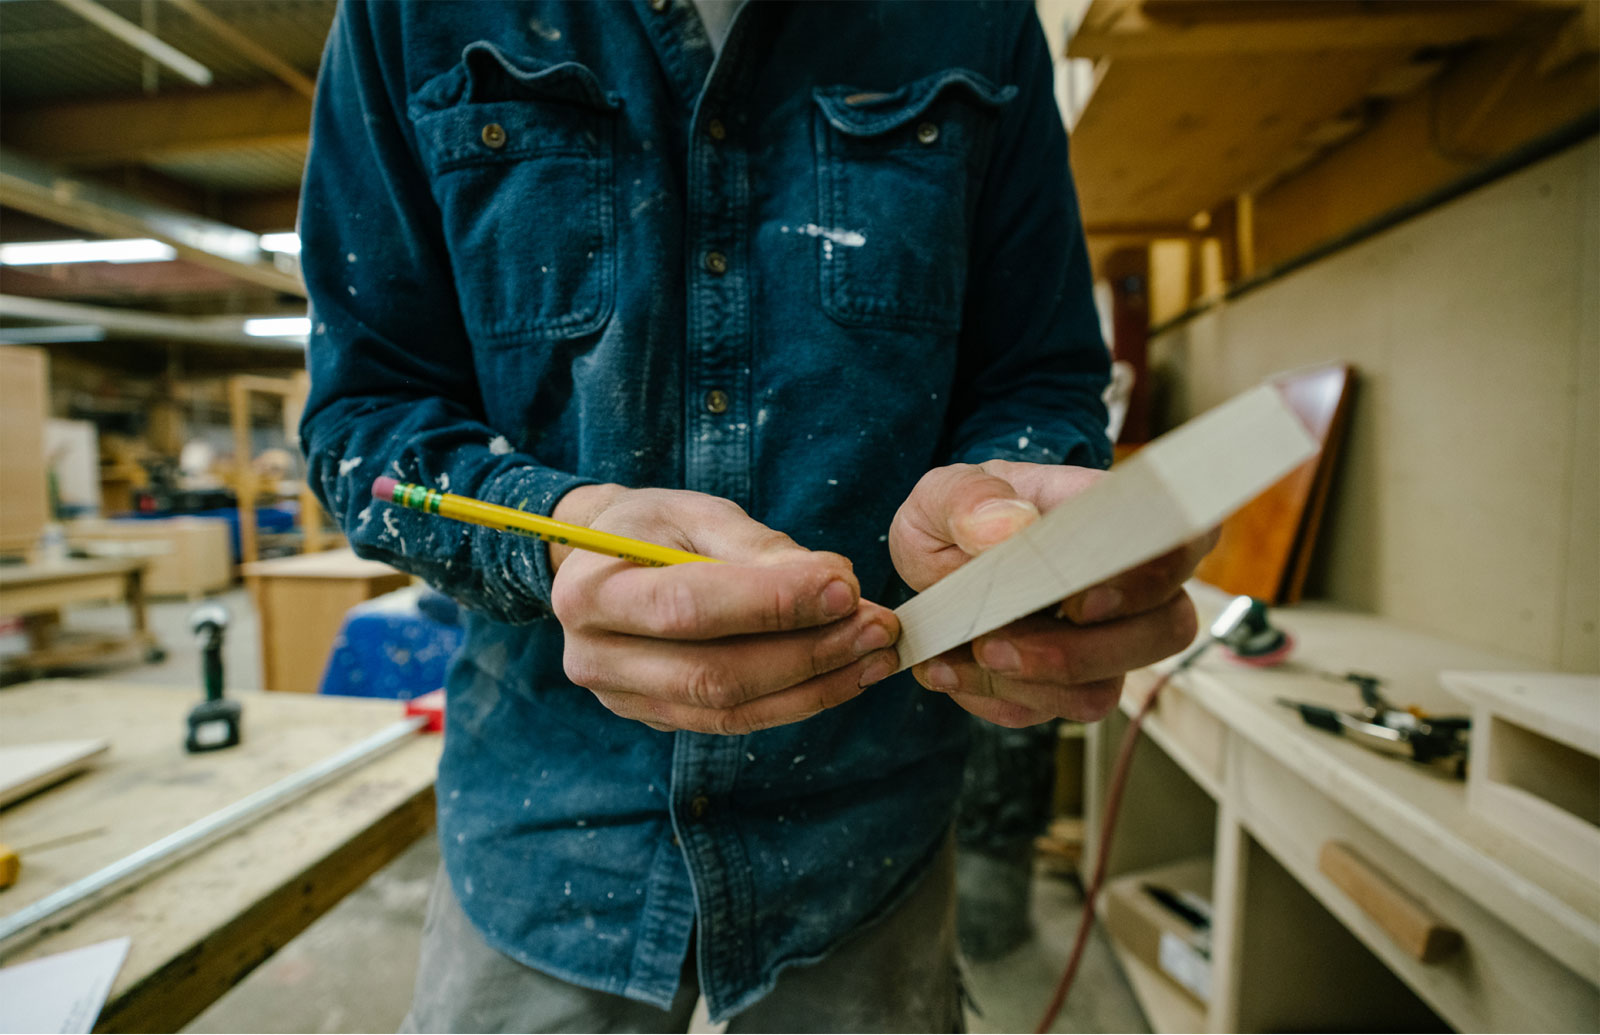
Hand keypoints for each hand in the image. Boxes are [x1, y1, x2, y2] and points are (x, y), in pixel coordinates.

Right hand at [548, 485, 900, 734]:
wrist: (603, 564)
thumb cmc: (652, 528)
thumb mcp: (695, 512)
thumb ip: (759, 547)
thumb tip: (835, 583)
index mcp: (589, 590)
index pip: (689, 607)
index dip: (772, 603)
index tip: (844, 588)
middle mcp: (595, 656)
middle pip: (713, 672)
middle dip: (807, 652)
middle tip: (876, 626)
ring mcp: (623, 699)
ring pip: (730, 709)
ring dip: (815, 685)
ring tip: (876, 653)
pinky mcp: (658, 719)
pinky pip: (735, 722)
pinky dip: (798, 700)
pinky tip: (846, 674)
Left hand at [888, 460, 1216, 726]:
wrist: (937, 563)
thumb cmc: (961, 515)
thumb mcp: (943, 493)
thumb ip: (969, 499)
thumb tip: (1011, 525)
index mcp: (1116, 520)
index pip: (1183, 540)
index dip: (1151, 579)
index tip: (1077, 602)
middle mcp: (1131, 587)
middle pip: (1164, 631)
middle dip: (1079, 653)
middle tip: (993, 645)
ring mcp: (1105, 642)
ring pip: (1103, 690)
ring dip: (1024, 684)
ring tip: (959, 656)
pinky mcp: (1067, 686)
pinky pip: (1046, 710)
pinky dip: (991, 697)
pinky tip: (946, 668)